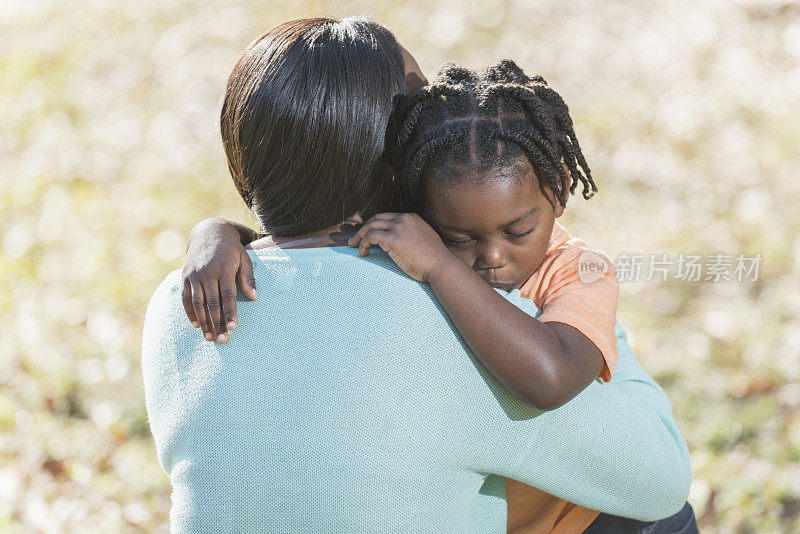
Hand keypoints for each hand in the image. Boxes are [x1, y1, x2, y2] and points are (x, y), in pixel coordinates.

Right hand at [181, 218, 257, 342]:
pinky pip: (185, 298)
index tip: (233, 327)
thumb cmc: (232, 249)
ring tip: (210, 337)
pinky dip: (189, 312)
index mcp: (224, 268)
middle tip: (223, 340)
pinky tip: (196, 325)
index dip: (230, 312)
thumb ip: (248, 278)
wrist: (209, 232)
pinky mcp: (184, 276)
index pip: (228, 295)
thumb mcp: (244, 258)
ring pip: (198, 303)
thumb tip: (254, 298)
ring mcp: (194, 275)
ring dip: (203, 322)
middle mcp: (207, 272)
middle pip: (212, 302)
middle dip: (217, 323)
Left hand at [347, 212, 454, 282]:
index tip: (368, 234)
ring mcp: (398, 228)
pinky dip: (363, 244)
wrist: (441, 265)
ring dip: (359, 236)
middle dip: (363, 228)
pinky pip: (371, 237)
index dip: (375, 225)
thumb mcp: (424, 239)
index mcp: (411, 217)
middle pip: (376, 218)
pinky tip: (363, 253)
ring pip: (370, 226)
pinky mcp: (393, 239)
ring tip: (354, 246)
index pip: (388, 217)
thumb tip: (402, 242)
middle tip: (355, 239)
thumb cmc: (434, 259)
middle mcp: (403, 219)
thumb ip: (413, 235)